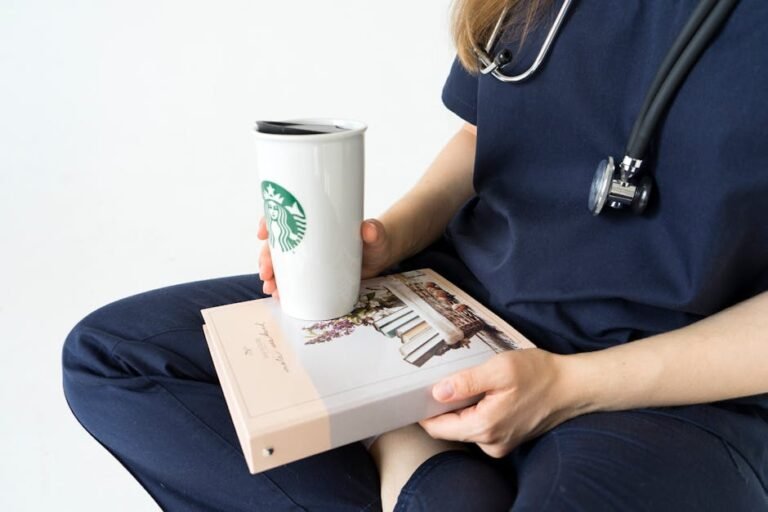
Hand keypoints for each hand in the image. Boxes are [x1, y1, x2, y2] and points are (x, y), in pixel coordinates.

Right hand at [257, 217, 394, 296]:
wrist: (381, 257)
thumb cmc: (376, 240)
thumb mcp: (375, 234)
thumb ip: (374, 231)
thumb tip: (368, 229)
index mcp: (315, 222)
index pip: (285, 215)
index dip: (269, 221)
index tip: (263, 232)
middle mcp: (307, 239)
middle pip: (278, 243)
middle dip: (266, 257)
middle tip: (266, 272)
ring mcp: (309, 257)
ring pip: (281, 263)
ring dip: (270, 274)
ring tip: (270, 288)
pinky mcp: (314, 274)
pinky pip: (293, 279)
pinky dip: (282, 287)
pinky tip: (278, 295)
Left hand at [419, 349, 583, 457]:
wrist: (573, 387)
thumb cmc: (539, 374)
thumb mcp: (499, 369)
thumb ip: (466, 382)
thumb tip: (438, 392)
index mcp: (484, 427)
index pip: (439, 429)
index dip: (424, 412)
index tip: (416, 394)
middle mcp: (490, 442)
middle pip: (450, 429)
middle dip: (442, 408)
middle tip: (441, 381)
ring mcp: (500, 443)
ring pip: (465, 428)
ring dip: (460, 409)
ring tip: (467, 383)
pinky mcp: (508, 438)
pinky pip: (480, 427)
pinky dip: (475, 411)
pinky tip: (484, 393)